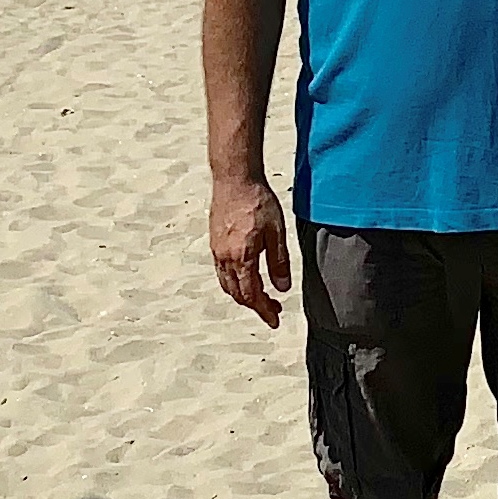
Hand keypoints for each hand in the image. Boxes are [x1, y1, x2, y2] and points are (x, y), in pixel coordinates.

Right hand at [209, 172, 291, 327]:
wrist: (234, 178)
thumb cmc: (257, 201)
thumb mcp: (276, 232)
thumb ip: (279, 262)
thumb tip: (282, 289)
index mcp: (242, 257)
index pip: (251, 295)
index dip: (264, 311)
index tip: (275, 320)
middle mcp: (225, 257)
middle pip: (237, 293)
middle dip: (255, 305)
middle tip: (273, 309)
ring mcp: (217, 250)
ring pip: (227, 284)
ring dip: (243, 295)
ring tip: (261, 296)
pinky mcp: (215, 242)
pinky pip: (221, 272)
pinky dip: (234, 283)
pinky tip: (246, 276)